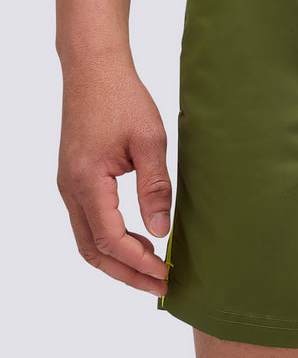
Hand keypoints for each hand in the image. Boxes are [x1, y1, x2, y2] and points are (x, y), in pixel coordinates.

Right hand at [57, 58, 172, 296]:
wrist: (93, 69)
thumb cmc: (123, 98)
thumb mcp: (150, 141)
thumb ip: (155, 187)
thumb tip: (160, 231)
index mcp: (86, 181)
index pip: (110, 240)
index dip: (139, 263)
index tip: (167, 275)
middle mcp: (70, 189)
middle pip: (93, 252)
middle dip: (127, 274)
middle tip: (161, 288)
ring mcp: (69, 185)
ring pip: (87, 240)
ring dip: (118, 261)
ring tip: (154, 269)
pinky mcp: (75, 179)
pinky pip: (88, 222)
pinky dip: (111, 240)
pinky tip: (139, 240)